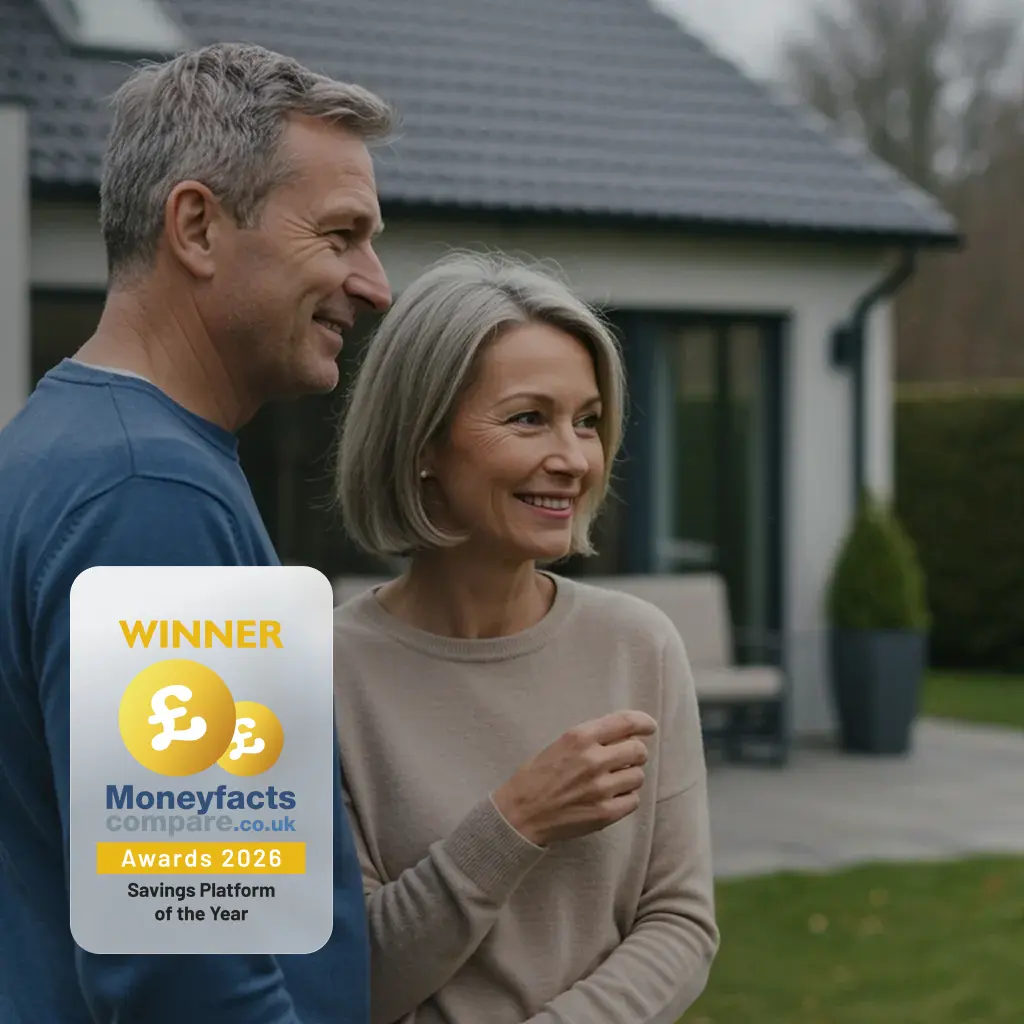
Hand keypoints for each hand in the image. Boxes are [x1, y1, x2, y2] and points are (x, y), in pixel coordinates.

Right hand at [492, 711, 657, 846]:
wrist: (520, 814)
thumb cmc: (537, 777)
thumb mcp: (560, 744)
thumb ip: (591, 738)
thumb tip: (626, 735)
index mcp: (580, 737)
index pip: (626, 722)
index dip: (644, 722)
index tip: (649, 726)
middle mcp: (593, 760)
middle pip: (638, 750)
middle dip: (636, 753)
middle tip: (626, 759)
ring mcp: (601, 788)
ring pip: (638, 776)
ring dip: (629, 777)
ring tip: (611, 781)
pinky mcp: (605, 813)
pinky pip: (633, 800)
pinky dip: (625, 798)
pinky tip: (609, 798)